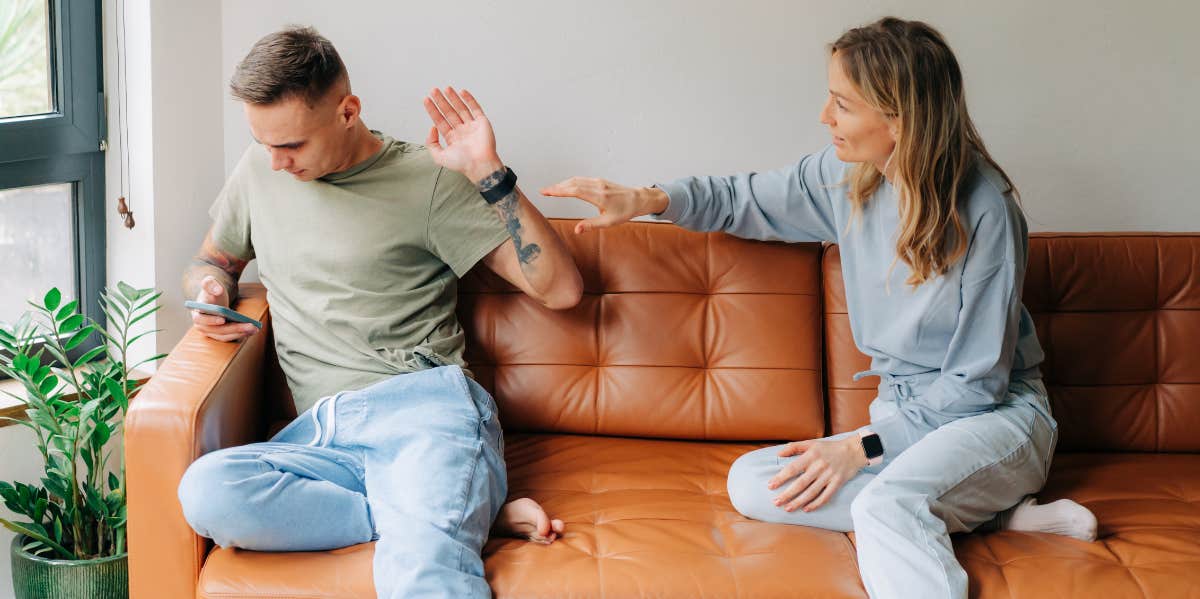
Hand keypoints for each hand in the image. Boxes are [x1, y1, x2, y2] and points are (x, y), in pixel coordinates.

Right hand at [190, 276, 256, 341]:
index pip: (201, 319)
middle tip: (250, 326)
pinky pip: (229, 337)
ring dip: (240, 333)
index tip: (223, 319)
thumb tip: (217, 290)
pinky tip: (252, 330)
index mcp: (197, 312)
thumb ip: (210, 283)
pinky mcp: (219, 335)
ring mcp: (210, 332)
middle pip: (217, 330)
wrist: (215, 297)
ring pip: (224, 336)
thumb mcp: (210, 282)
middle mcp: (201, 325)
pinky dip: (240, 335)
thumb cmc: (213, 290)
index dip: (211, 320)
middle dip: (234, 328)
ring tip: (254, 328)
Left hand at [422, 87, 503, 183]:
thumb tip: (432, 128)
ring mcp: (472, 126)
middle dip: (441, 101)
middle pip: (449, 112)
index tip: (426, 100)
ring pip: (461, 108)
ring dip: (453, 98)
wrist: (479, 165)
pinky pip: (475, 108)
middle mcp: (462, 131)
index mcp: (452, 138)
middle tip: (434, 90)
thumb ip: (431, 143)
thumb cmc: (462, 164)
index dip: (433, 110)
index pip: (440, 120)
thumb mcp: (439, 157)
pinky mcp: (482, 123)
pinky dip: (469, 99)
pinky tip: (461, 92)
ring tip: (445, 88)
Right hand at [539, 178, 668, 234]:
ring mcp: (598, 181)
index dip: (558, 191)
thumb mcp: (609, 222)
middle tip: (543, 191)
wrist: (638, 199)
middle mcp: (597, 186)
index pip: (573, 190)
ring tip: (551, 190)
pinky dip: (570, 182)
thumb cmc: (625, 211)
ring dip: (562, 184)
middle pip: (572, 183)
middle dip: (556, 187)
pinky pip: (582, 179)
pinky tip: (566, 186)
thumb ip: (591, 225)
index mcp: (599, 196)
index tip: (546, 192)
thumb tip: (576, 230)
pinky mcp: (599, 181)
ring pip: (576, 180)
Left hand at [766, 436, 867, 512]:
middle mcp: (820, 466)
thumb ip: (794, 447)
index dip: (781, 478)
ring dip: (798, 502)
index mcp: (811, 455)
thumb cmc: (829, 447)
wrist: (854, 450)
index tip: (770, 486)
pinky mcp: (838, 483)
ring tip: (787, 509)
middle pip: (801, 483)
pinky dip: (816, 504)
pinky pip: (826, 496)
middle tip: (776, 502)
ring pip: (812, 492)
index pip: (793, 468)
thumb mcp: (811, 443)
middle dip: (787, 494)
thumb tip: (778, 454)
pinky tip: (806, 509)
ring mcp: (829, 476)